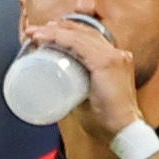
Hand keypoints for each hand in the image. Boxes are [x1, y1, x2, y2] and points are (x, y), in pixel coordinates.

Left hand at [24, 16, 138, 142]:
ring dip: (53, 32)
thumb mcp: (90, 97)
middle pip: (84, 32)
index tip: (47, 32)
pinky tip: (45, 38)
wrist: (124, 130)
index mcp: (116, 60)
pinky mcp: (106, 63)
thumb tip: (57, 87)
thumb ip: (77, 88)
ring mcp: (113, 57)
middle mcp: (117, 54)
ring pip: (78, 36)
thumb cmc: (108, 120)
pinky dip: (59, 39)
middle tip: (35, 31)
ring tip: (34, 34)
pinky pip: (78, 44)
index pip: (90, 36)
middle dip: (57, 28)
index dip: (68, 30)